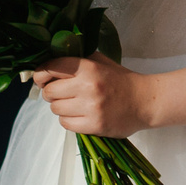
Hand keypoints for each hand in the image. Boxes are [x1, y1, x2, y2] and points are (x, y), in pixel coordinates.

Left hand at [32, 56, 151, 136]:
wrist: (144, 101)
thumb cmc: (121, 80)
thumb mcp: (100, 61)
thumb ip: (77, 58)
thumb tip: (49, 61)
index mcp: (88, 67)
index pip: (51, 68)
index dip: (41, 74)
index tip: (42, 78)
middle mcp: (87, 87)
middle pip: (49, 92)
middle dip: (51, 92)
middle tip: (61, 92)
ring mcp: (90, 108)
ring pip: (56, 109)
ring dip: (61, 107)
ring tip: (74, 104)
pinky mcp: (93, 126)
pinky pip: (65, 124)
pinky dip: (69, 120)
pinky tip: (80, 115)